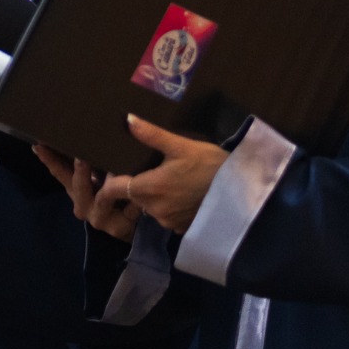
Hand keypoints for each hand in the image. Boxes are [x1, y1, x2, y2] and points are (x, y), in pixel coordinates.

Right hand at [34, 144, 139, 241]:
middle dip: (81, 171)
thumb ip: (91, 163)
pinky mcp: (118, 228)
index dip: (49, 159)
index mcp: (75, 190)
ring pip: (103, 198)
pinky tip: (140, 198)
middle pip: (78, 185)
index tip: (39, 145)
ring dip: (111, 184)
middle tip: (82, 157)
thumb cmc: (112, 197)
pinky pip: (128, 210)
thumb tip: (87, 133)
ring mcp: (99, 218)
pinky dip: (134, 203)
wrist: (131, 228)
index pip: (59, 172)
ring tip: (117, 172)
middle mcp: (82, 205)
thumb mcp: (98, 179)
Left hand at [96, 115, 226, 234]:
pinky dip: (167, 205)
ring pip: (149, 206)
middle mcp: (154, 209)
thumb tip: (128, 119)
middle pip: (132, 197)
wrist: (240, 192)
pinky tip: (179, 191)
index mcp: (149, 188)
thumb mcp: (182, 145)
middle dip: (133, 184)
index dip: (107, 182)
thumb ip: (152, 135)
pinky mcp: (181, 228)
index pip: (113, 190)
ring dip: (151, 195)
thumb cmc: (211, 165)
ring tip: (163, 176)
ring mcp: (168, 222)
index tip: (107, 172)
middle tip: (142, 166)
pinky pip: (165, 215)